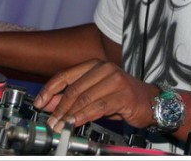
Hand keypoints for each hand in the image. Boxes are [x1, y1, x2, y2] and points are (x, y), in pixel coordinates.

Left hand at [33, 59, 157, 131]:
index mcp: (95, 64)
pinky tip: (74, 123)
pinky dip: (82, 117)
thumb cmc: (122, 97)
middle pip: (74, 88)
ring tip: (59, 125)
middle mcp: (104, 68)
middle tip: (50, 121)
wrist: (151, 102)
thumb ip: (72, 97)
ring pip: (84, 98)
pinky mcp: (122, 95)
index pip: (66, 75)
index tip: (39, 102)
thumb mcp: (94, 94)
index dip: (50, 89)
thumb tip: (49, 103)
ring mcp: (115, 80)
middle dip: (58, 107)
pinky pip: (97, 107)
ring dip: (68, 114)